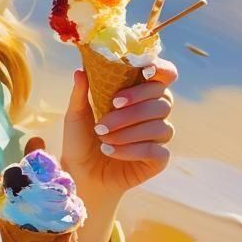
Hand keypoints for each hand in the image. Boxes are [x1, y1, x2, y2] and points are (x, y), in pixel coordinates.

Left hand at [60, 58, 176, 195]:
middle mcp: (155, 111)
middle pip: (163, 99)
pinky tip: (110, 151)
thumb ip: (81, 92)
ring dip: (129, 131)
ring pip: (160, 126)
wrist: (81, 173)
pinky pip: (155, 151)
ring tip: (103, 137)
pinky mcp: (159, 159)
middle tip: (107, 113)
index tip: (146, 70)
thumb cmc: (81, 138)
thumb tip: (80, 71)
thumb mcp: (77, 114)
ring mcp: (159, 135)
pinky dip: (131, 150)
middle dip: (134, 107)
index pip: (165, 74)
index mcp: (140, 92)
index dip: (162, 69)